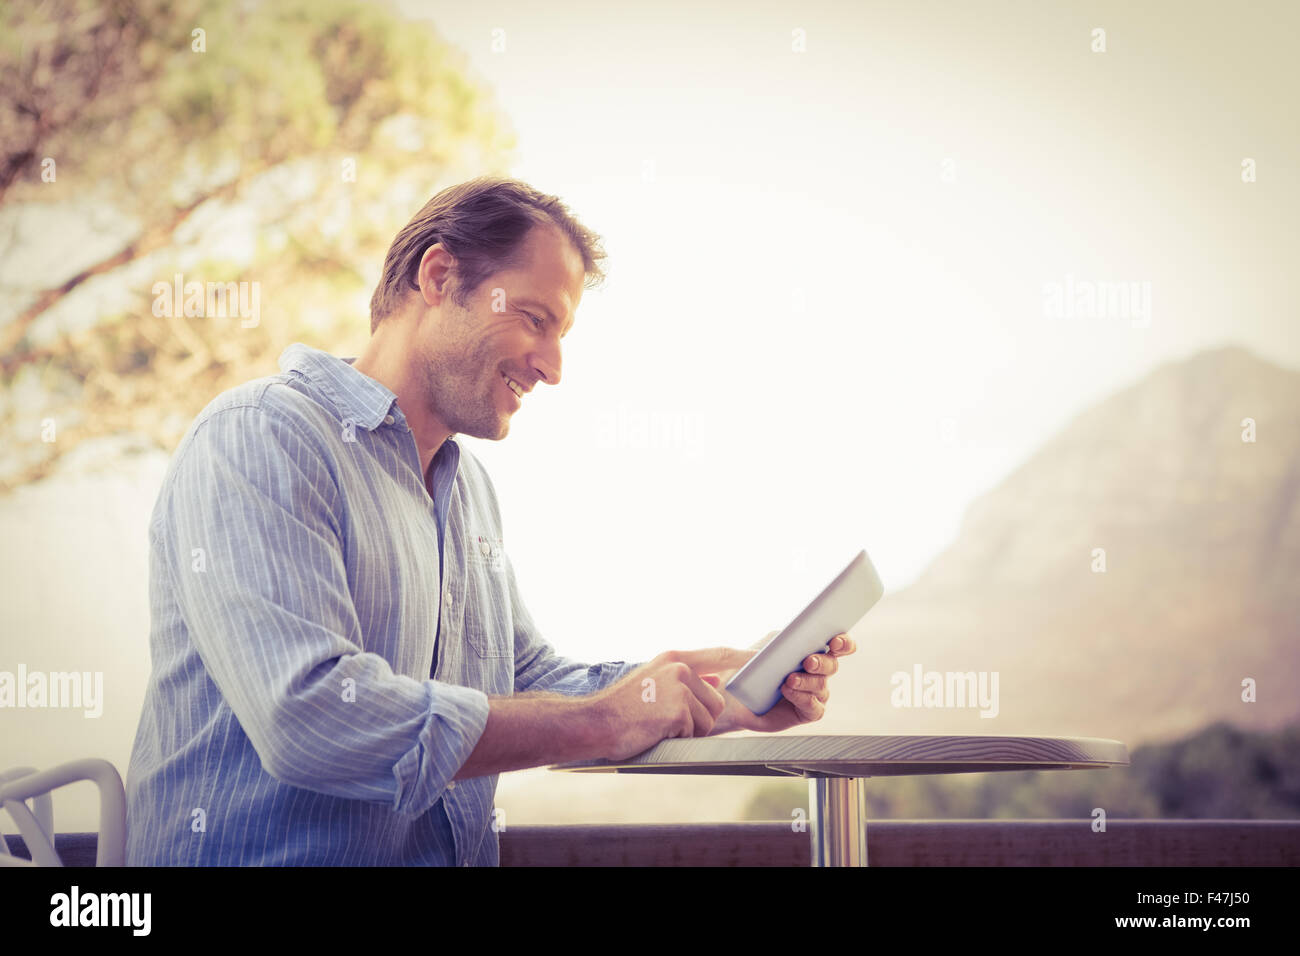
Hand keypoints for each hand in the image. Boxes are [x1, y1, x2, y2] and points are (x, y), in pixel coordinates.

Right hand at [588, 650, 732, 759]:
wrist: (596, 722)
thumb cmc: (623, 707)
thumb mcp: (653, 680)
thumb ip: (684, 677)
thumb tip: (715, 678)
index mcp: (674, 658)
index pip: (720, 654)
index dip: (744, 658)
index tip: (764, 660)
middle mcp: (678, 669)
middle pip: (716, 700)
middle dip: (700, 717)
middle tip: (668, 719)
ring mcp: (679, 689)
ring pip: (708, 720)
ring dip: (688, 730)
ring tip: (660, 724)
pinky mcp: (677, 711)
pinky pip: (694, 733)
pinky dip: (678, 738)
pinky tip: (656, 731)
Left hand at [698, 631, 856, 734]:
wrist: (734, 695)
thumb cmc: (751, 666)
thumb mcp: (765, 645)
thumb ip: (782, 638)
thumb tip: (794, 636)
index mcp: (813, 651)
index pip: (839, 645)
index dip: (843, 642)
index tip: (835, 640)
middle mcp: (818, 673)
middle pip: (832, 665)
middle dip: (822, 662)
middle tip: (808, 661)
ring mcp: (814, 693)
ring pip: (821, 686)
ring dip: (806, 681)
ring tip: (789, 679)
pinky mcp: (805, 713)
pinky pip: (813, 707)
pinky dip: (802, 698)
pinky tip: (788, 691)